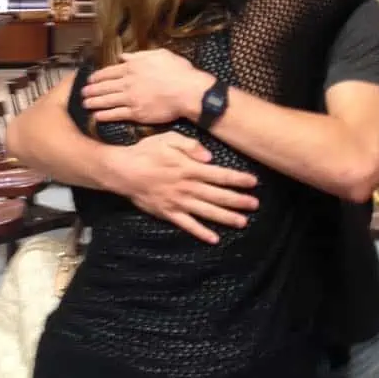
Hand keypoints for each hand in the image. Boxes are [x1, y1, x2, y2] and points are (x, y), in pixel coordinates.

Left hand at [82, 48, 209, 124]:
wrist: (187, 91)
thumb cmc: (178, 71)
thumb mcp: (159, 55)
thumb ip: (139, 55)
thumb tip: (125, 56)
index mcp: (133, 67)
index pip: (109, 71)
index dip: (98, 76)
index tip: (90, 78)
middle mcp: (128, 82)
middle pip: (104, 86)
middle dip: (91, 89)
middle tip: (82, 92)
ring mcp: (130, 98)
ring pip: (106, 100)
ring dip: (94, 102)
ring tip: (84, 104)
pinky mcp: (136, 113)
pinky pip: (116, 114)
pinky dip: (105, 115)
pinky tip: (97, 116)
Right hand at [107, 130, 257, 243]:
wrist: (123, 171)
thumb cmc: (146, 151)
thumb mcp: (168, 138)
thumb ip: (190, 145)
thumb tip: (210, 156)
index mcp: (189, 168)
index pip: (219, 175)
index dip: (238, 179)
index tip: (254, 182)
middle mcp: (187, 187)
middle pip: (218, 195)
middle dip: (238, 200)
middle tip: (255, 204)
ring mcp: (178, 202)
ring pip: (207, 212)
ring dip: (226, 217)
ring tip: (243, 222)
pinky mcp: (168, 213)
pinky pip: (187, 225)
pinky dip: (201, 232)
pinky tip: (213, 239)